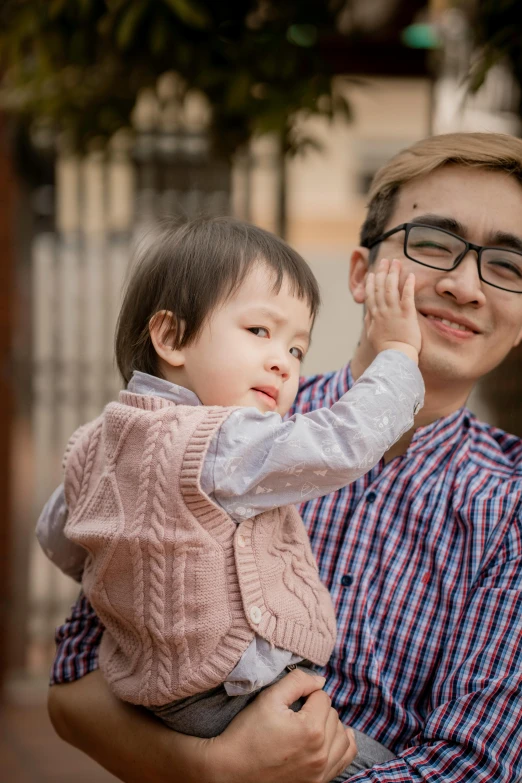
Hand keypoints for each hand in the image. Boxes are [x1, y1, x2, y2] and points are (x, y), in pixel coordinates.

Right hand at [208, 668, 356, 782]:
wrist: (232, 770)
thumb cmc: (248, 733)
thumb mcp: (269, 698)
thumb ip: (297, 681)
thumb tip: (320, 680)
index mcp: (311, 729)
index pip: (323, 697)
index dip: (306, 694)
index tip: (290, 702)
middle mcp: (321, 753)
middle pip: (333, 716)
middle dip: (317, 709)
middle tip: (295, 713)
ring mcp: (322, 772)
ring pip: (342, 736)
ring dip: (330, 726)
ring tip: (310, 724)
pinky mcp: (319, 782)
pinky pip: (345, 759)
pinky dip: (342, 745)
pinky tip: (331, 738)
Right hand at [364, 258, 421, 362]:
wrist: (395, 357)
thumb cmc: (385, 349)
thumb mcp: (372, 334)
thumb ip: (370, 321)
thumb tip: (368, 313)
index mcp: (374, 315)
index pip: (371, 294)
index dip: (371, 281)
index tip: (373, 272)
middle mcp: (382, 310)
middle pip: (380, 286)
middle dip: (382, 272)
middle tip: (385, 260)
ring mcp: (394, 311)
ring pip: (391, 288)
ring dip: (394, 273)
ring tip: (397, 262)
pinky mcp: (406, 314)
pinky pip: (407, 295)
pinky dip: (408, 284)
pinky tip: (410, 275)